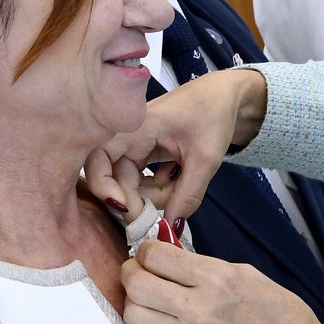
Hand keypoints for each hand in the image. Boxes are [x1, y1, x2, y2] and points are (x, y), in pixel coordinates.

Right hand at [86, 68, 268, 223]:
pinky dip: (157, 188)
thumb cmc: (214, 114)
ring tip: (181, 186)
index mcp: (135, 127)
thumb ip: (188, 194)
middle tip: (165, 212)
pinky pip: (140, 180)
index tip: (126, 208)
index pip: (98, 159)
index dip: (104, 187)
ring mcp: (133, 145)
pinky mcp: (142, 153)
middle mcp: (127, 135)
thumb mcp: (206, 158)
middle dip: (139, 200)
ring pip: (129, 184)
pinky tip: (176, 176)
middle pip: (115, 179)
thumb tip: (169, 227)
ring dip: (152, 195)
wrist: (225, 96)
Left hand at [119, 239, 323, 323]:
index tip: (151, 252)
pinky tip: (161, 315)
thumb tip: (172, 260)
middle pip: (136, 283)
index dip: (147, 250)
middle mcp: (197, 306)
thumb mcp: (245, 273)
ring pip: (133, 312)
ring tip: (149, 295)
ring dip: (135, 299)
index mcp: (216, 277)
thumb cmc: (280, 314)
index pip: (156, 256)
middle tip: (141, 269)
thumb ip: (204, 265)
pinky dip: (147, 321)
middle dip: (132, 271)